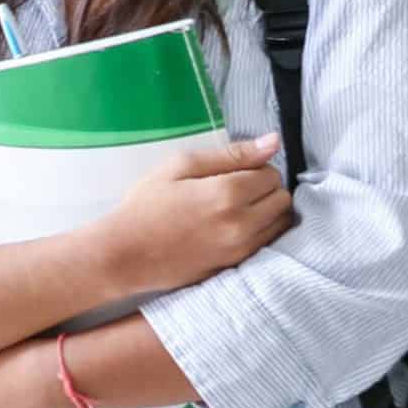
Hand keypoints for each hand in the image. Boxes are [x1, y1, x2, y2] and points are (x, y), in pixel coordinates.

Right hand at [88, 133, 292, 298]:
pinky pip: (268, 244)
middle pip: (282, 198)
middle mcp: (242, 223)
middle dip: (266, 188)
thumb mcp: (181, 166)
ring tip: (237, 208)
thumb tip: (274, 141)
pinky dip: (261, 231)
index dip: (256, 167)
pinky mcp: (235, 266)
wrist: (124, 254)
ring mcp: (241, 248)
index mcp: (229, 192)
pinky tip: (235, 227)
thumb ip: (232, 153)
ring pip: (280, 223)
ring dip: (268, 211)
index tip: (233, 170)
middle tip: (236, 188)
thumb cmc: (146, 204)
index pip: (272, 173)